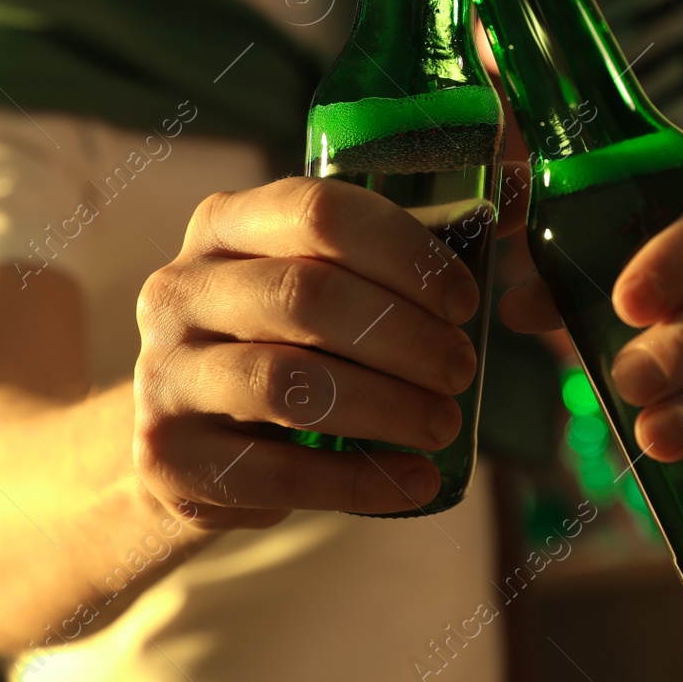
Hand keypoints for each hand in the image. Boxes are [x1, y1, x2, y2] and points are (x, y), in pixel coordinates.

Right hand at [133, 166, 529, 529]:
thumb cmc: (284, 345)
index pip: (320, 211)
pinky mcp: (167, 456)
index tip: (466, 300)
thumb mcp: (320, 281)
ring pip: (289, 383)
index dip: (406, 254)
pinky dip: (359, 482)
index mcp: (224, 224)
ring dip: (387, 407)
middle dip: (406, 338)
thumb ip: (401, 247)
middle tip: (464, 370)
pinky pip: (277, 472)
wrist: (191, 444)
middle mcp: (178, 288)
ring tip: (444, 425)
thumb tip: (521, 199)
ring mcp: (161, 373)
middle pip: (308, 297)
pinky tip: (412, 482)